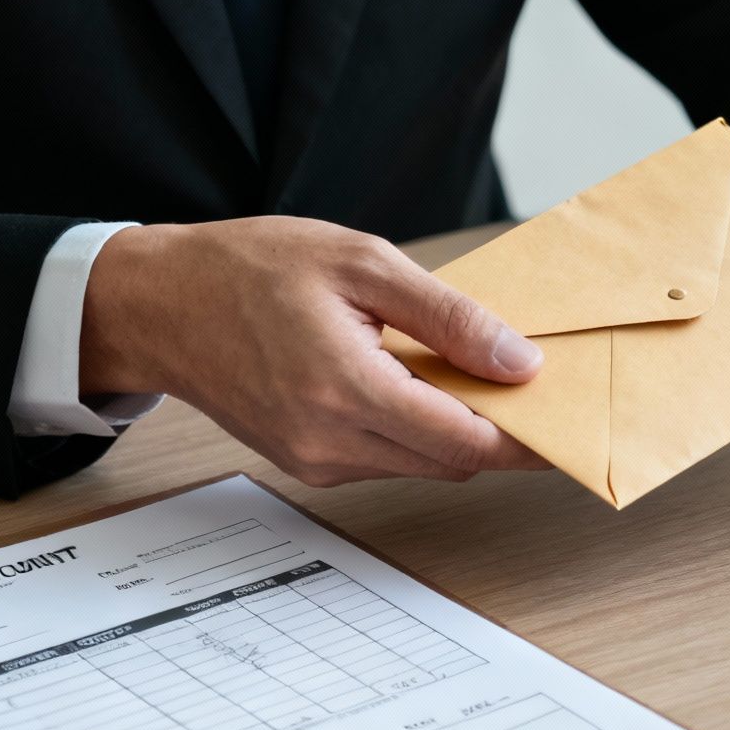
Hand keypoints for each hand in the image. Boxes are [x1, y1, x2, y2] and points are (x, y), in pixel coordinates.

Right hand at [79, 217, 549, 486]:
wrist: (161, 303)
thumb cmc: (251, 269)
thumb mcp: (361, 263)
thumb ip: (448, 316)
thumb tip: (518, 360)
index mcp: (344, 388)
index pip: (464, 442)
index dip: (526, 439)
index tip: (568, 423)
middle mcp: (327, 441)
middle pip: (452, 462)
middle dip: (500, 432)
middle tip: (536, 386)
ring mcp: (313, 460)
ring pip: (421, 465)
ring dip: (457, 431)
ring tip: (476, 375)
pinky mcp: (305, 462)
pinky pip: (386, 458)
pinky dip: (417, 430)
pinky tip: (421, 384)